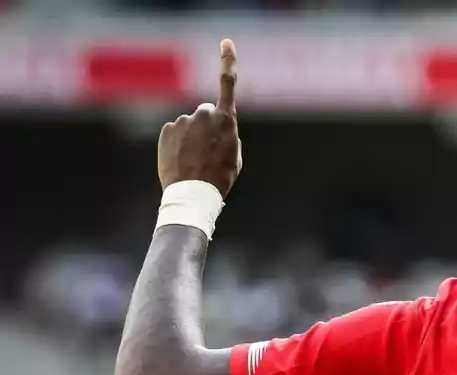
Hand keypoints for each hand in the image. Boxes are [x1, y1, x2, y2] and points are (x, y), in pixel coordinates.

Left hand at [158, 39, 241, 196]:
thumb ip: (227, 135)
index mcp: (226, 120)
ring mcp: (183, 121)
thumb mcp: (234, 156)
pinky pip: (175, 133)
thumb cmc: (220, 178)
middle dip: (207, 125)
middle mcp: (203, 114)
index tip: (226, 43)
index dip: (228, 61)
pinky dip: (178, 144)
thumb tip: (217, 128)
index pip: (227, 83)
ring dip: (192, 138)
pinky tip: (182, 161)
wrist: (193, 193)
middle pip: (207, 112)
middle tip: (209, 151)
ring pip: (190, 125)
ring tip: (195, 161)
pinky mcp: (167, 130)